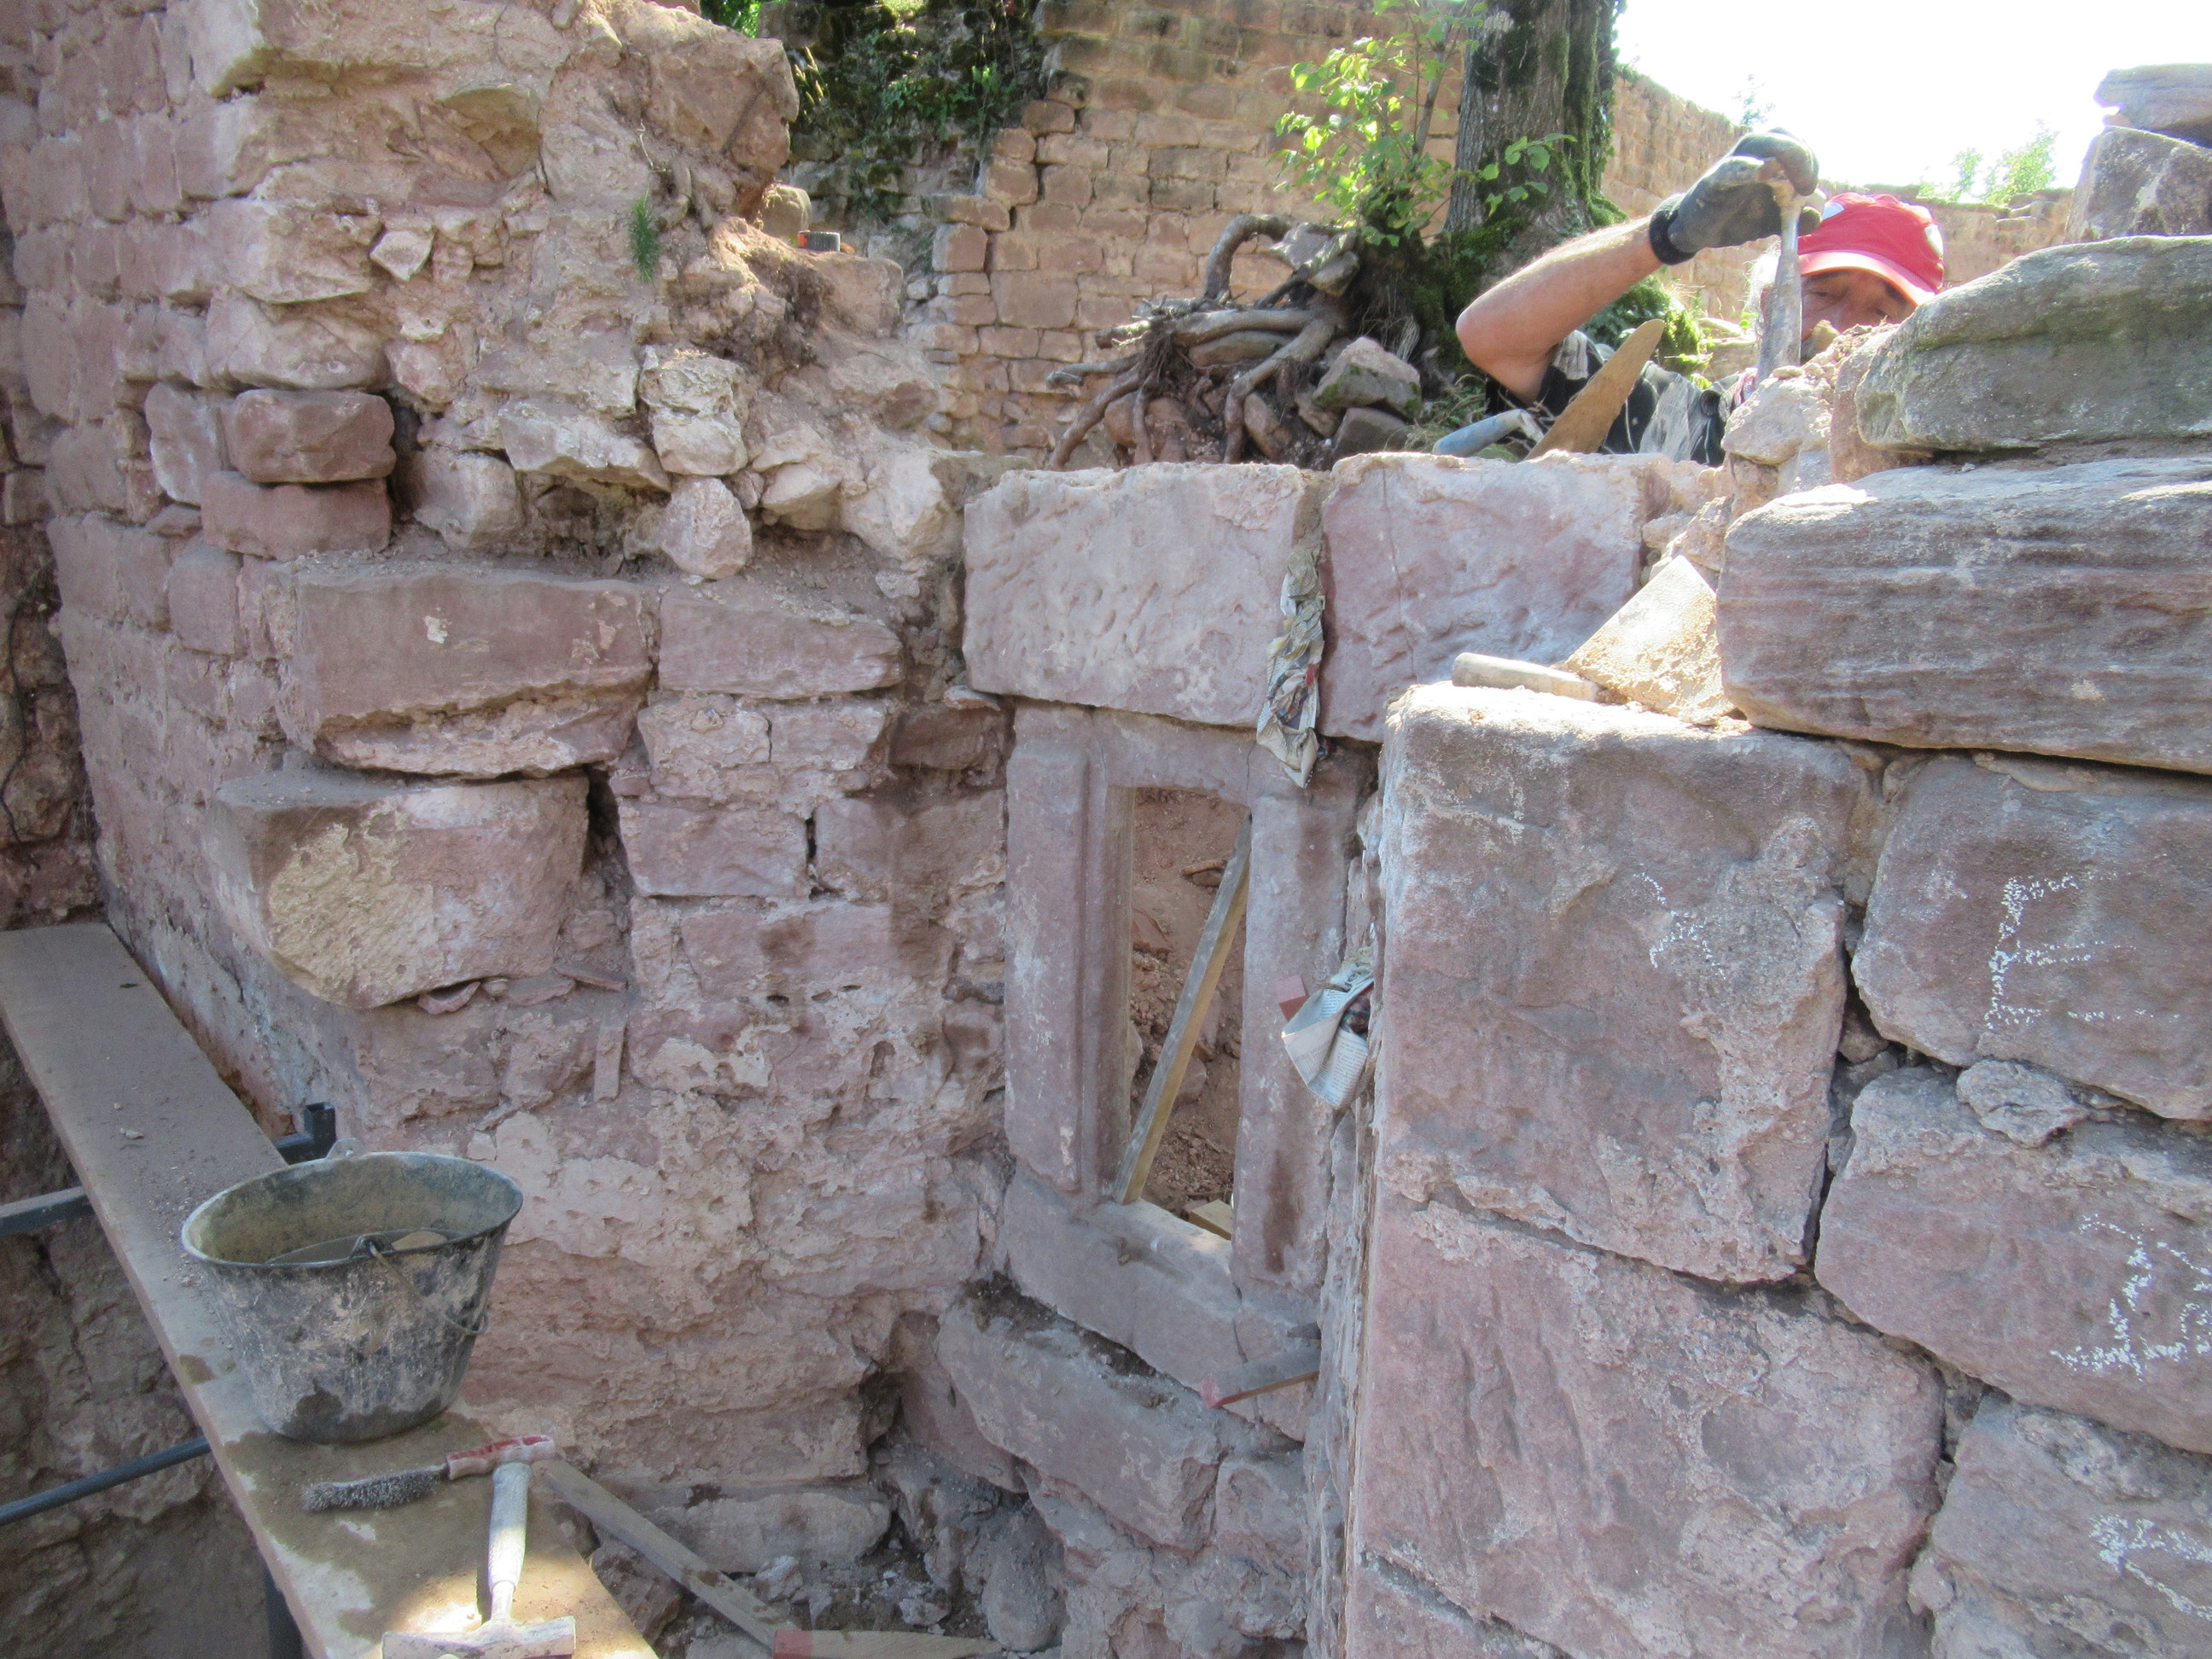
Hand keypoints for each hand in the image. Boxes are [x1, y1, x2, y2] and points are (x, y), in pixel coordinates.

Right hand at [1648, 132, 1818, 263]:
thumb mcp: (1773, 221)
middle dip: (1800, 155)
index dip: (1810, 160)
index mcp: (1769, 158)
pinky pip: (1730, 168)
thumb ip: (1796, 218)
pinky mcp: (1713, 181)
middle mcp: (1751, 154)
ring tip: (1787, 177)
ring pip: (1757, 141)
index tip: (1811, 189)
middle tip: (1806, 187)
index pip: (1796, 143)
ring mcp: (1731, 164)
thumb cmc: (1737, 218)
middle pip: (1780, 134)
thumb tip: (1815, 216)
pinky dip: (1747, 168)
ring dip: (1780, 154)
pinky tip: (1761, 173)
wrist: (1698, 232)